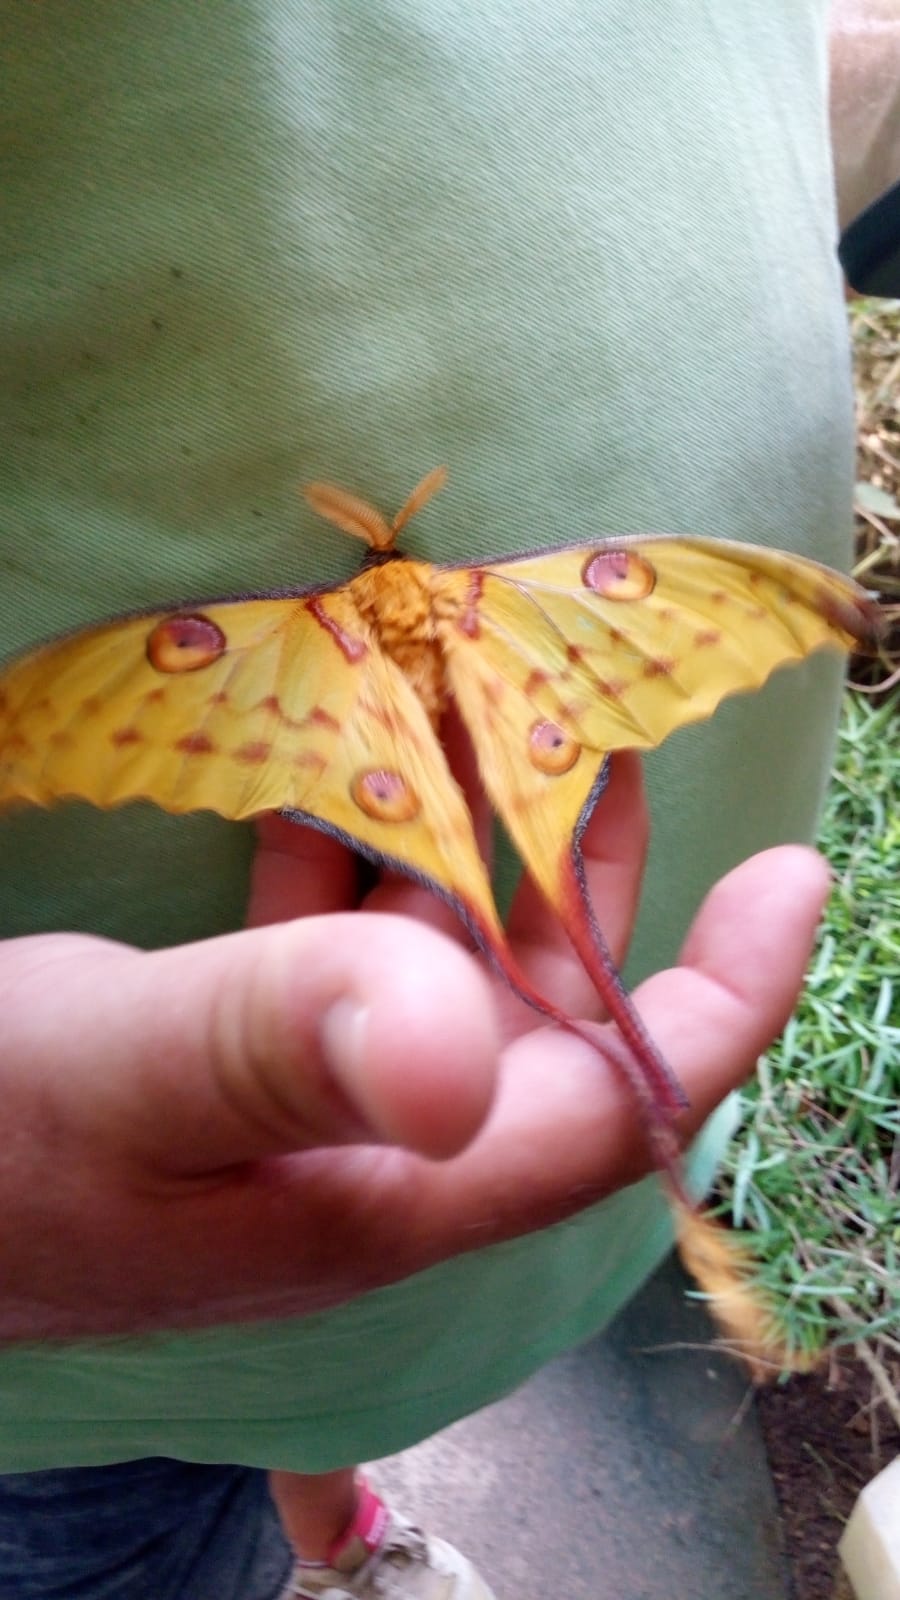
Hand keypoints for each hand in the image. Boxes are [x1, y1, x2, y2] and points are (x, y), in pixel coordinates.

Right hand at [0, 753, 828, 1339]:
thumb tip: (469, 1060)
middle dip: (586, 865)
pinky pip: (340, 936)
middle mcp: (372, 1141)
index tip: (791, 875)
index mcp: (384, 1181)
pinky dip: (361, 847)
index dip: (719, 1004)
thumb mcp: (125, 1077)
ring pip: (438, 959)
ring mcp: (306, 1093)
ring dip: (474, 837)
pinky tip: (347, 767)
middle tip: (595, 715)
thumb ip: (284, 1046)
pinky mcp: (241, 1051)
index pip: (607, 1113)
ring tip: (487, 703)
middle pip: (540, 1012)